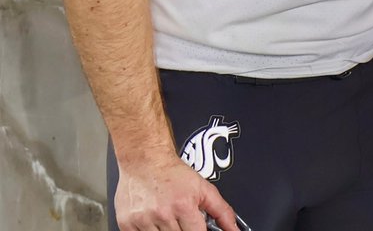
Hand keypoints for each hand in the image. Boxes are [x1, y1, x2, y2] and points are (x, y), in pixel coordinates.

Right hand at [113, 155, 237, 230]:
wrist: (145, 159)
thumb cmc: (173, 173)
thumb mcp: (204, 188)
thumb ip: (221, 211)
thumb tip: (233, 229)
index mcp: (184, 205)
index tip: (198, 230)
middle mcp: (163, 214)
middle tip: (181, 220)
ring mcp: (143, 221)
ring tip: (169, 220)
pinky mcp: (127, 224)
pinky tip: (154, 223)